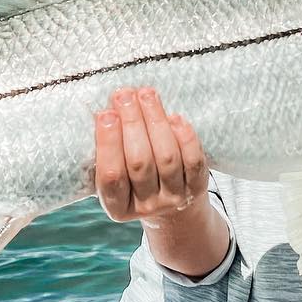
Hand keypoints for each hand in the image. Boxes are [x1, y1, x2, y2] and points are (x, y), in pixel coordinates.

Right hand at [94, 87, 208, 227]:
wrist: (173, 206)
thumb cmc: (135, 180)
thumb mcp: (117, 173)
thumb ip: (110, 150)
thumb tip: (107, 109)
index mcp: (117, 207)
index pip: (110, 176)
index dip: (108, 144)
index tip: (105, 114)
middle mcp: (146, 206)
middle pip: (139, 162)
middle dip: (132, 123)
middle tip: (124, 95)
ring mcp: (173, 198)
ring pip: (167, 158)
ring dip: (155, 121)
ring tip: (146, 95)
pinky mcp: (196, 188)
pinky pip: (193, 161)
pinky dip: (184, 137)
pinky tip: (174, 117)